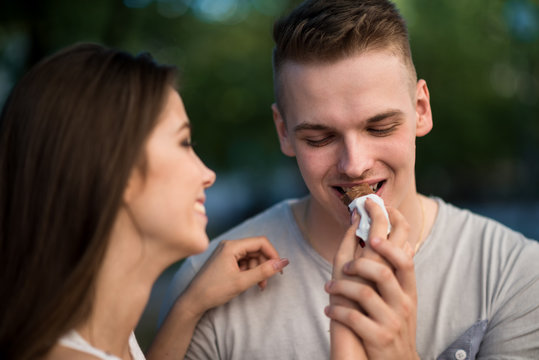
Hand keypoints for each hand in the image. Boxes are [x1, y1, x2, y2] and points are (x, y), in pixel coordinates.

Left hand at [181, 236, 288, 316]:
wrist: (193, 301)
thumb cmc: (213, 290)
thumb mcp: (242, 282)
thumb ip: (264, 271)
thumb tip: (283, 262)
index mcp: (232, 246)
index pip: (260, 242)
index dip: (273, 254)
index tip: (279, 269)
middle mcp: (229, 246)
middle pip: (256, 249)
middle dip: (265, 265)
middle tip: (268, 281)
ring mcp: (227, 253)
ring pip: (252, 257)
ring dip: (258, 270)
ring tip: (259, 285)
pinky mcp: (226, 260)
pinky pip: (244, 262)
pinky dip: (251, 272)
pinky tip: (251, 283)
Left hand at [326, 199, 417, 358]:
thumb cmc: (394, 324)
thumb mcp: (402, 299)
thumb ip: (400, 273)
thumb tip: (403, 240)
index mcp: (408, 290)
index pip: (404, 257)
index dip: (389, 238)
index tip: (374, 220)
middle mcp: (404, 303)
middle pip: (384, 271)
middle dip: (360, 260)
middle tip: (344, 262)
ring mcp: (392, 321)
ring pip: (364, 293)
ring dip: (341, 287)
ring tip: (329, 288)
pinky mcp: (378, 338)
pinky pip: (353, 319)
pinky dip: (337, 311)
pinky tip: (329, 310)